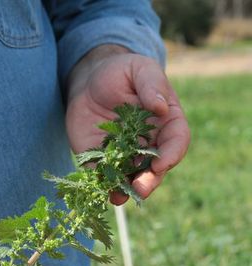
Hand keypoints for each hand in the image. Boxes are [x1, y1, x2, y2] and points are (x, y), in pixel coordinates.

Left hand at [66, 46, 189, 204]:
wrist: (89, 82)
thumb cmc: (121, 72)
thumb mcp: (139, 69)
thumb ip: (151, 84)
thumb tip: (160, 107)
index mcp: (167, 122)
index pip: (177, 142)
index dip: (171, 155)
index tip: (161, 163)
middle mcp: (151, 144)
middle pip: (156, 168)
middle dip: (150, 181)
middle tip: (140, 189)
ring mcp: (128, 155)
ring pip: (133, 178)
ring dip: (128, 189)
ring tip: (119, 196)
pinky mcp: (105, 160)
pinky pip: (107, 176)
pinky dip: (105, 186)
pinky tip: (102, 191)